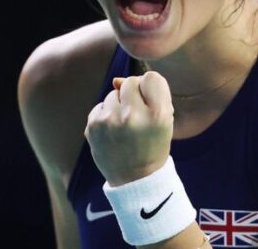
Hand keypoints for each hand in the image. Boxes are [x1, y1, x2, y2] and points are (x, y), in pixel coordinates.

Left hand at [84, 71, 174, 186]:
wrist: (135, 180)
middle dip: (133, 95)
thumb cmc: (152, 145)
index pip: (152, 78)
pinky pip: (100, 106)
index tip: (150, 104)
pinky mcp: (93, 126)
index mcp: (158, 115)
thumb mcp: (164, 120)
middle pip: (130, 82)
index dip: (150, 89)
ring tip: (124, 128)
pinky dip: (106, 115)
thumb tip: (116, 80)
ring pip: (113, 93)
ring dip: (118, 106)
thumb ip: (149, 93)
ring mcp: (110, 121)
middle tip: (137, 116)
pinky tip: (113, 132)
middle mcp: (133, 116)